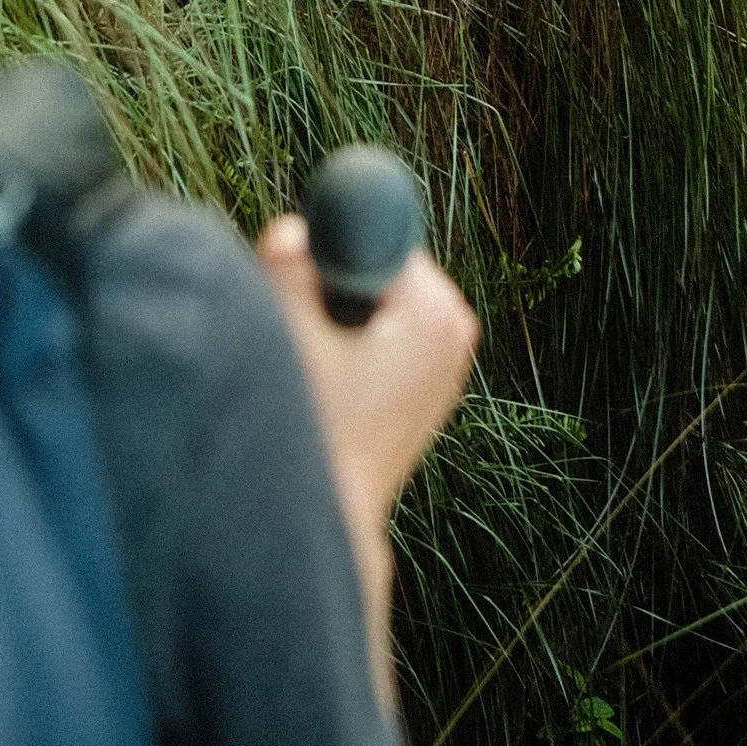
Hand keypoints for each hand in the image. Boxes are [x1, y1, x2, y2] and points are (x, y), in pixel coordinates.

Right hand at [256, 215, 477, 552]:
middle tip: (302, 336)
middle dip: (330, 282)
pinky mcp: (429, 379)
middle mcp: (455, 328)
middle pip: (377, 264)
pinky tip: (333, 386)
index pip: (373, 236)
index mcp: (436, 313)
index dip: (325, 252)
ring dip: (336, 314)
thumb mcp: (293, 342)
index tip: (298, 282)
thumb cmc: (316, 434)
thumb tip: (295, 228)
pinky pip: (382, 328)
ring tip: (318, 370)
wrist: (335, 517)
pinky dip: (350, 340)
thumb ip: (291, 272)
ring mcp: (447, 356)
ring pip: (376, 297)